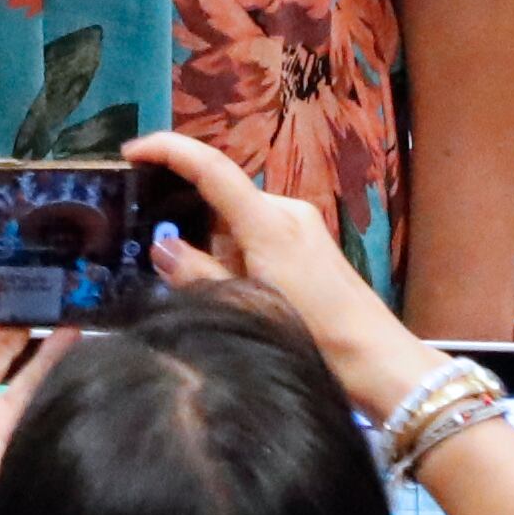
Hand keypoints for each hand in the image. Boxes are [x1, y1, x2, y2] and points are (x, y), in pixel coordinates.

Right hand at [130, 131, 435, 418]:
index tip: (131, 152)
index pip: (211, 168)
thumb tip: (161, 247)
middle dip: (186, 214)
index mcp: (268, 221)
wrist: (381, 363)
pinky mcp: (310, 246)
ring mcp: (301, 227)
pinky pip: (257, 234)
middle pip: (221, 194)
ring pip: (237, 219)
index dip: (168, 150)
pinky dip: (234, 251)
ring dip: (212, 241)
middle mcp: (285, 211)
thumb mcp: (248, 308)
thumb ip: (199, 274)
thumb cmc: (318, 336)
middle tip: (152, 244)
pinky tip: (228, 286)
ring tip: (192, 281)